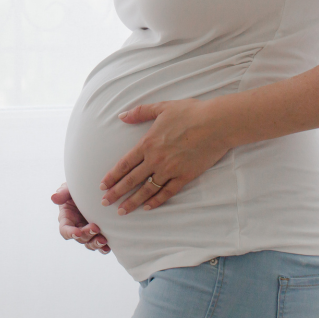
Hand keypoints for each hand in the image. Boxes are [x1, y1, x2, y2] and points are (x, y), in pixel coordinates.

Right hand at [51, 183, 110, 253]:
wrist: (94, 189)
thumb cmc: (78, 188)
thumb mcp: (70, 189)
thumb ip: (63, 193)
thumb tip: (53, 197)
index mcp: (67, 218)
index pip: (64, 230)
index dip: (70, 233)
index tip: (78, 232)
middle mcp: (76, 227)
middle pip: (79, 238)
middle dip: (87, 234)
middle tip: (96, 228)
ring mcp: (87, 232)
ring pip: (89, 244)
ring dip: (95, 243)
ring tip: (104, 240)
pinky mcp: (98, 233)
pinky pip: (100, 245)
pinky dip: (103, 248)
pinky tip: (108, 247)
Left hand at [99, 98, 231, 214]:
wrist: (216, 124)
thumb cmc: (190, 112)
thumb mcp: (161, 107)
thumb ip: (140, 112)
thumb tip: (122, 116)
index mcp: (148, 144)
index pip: (124, 164)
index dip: (112, 176)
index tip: (102, 185)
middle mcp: (156, 159)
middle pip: (131, 180)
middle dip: (116, 193)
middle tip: (105, 203)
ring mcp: (170, 170)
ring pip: (147, 190)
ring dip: (133, 201)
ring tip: (122, 211)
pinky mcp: (185, 176)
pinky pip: (167, 192)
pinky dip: (157, 201)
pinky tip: (148, 207)